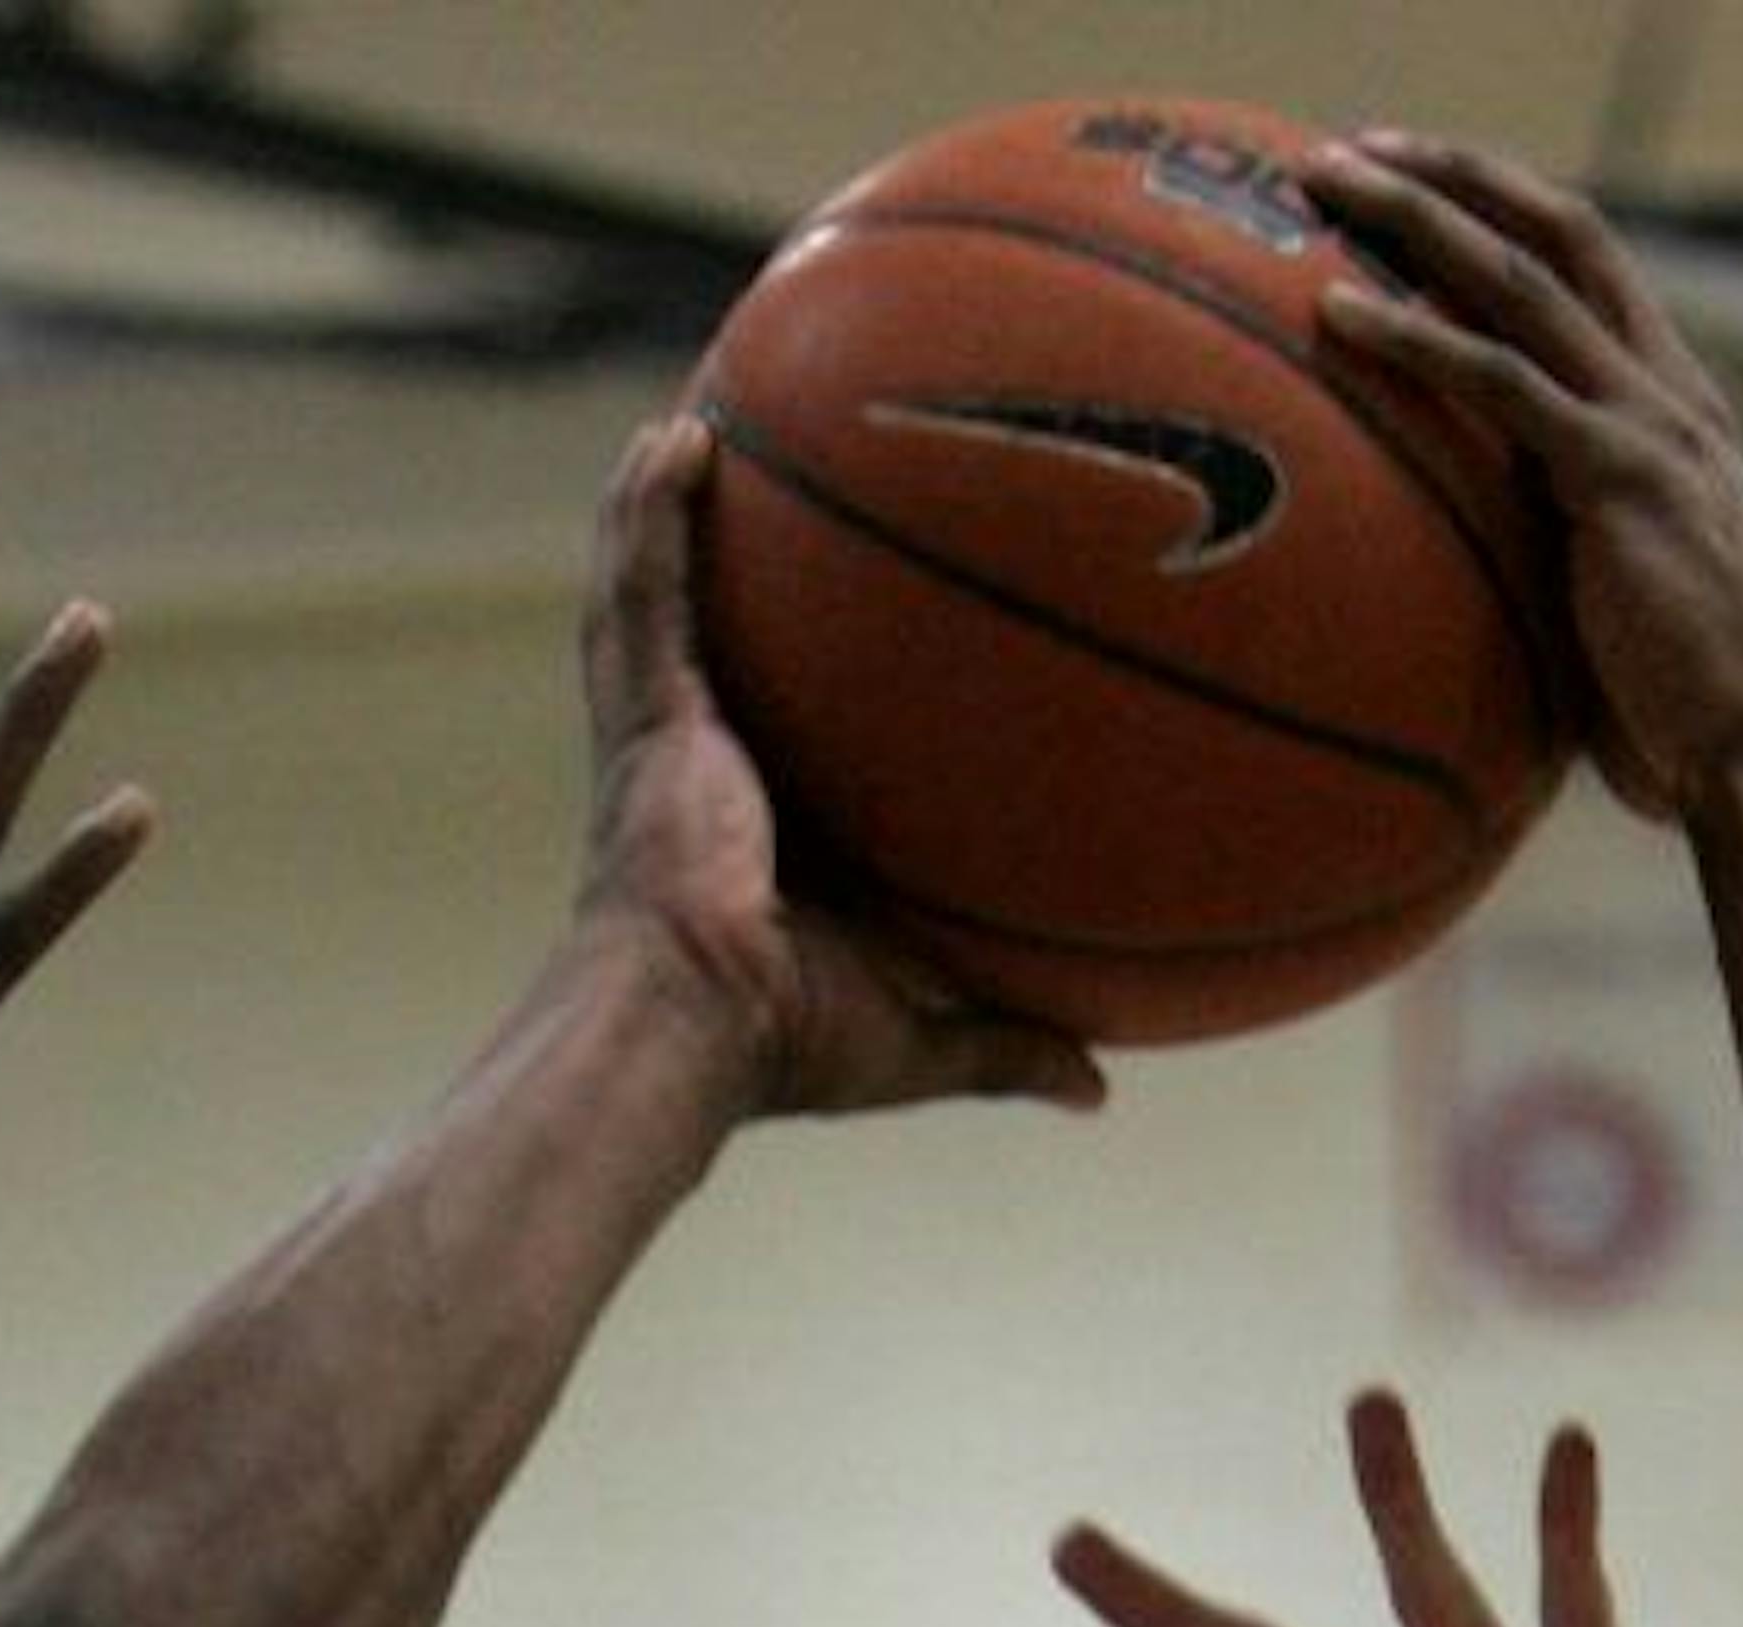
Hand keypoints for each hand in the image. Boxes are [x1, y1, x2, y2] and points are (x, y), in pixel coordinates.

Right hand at [576, 415, 1104, 1119]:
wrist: (689, 1028)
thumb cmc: (786, 1045)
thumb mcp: (922, 1035)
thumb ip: (1006, 1046)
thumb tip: (1099, 1092)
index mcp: (755, 835)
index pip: (783, 738)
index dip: (799, 683)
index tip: (851, 628)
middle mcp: (699, 774)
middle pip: (711, 648)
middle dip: (724, 571)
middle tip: (766, 484)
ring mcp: (661, 741)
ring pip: (654, 601)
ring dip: (668, 512)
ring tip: (703, 418)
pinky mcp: (643, 721)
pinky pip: (642, 591)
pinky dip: (649, 513)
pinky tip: (679, 435)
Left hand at [1302, 131, 1742, 823]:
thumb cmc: (1669, 712)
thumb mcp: (1601, 603)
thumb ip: (1548, 552)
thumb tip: (1460, 568)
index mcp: (1668, 412)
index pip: (1585, 272)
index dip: (1500, 217)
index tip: (1413, 192)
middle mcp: (1666, 393)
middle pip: (1555, 236)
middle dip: (1453, 179)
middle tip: (1353, 153)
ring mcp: (1647, 424)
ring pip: (1522, 279)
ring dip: (1420, 220)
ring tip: (1327, 187)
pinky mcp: (1617, 474)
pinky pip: (1499, 381)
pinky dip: (1414, 338)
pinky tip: (1338, 315)